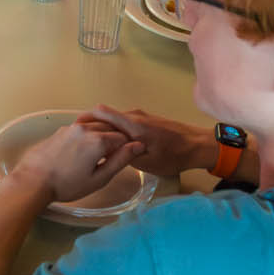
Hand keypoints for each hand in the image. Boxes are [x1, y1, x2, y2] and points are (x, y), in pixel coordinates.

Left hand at [8, 121, 142, 204]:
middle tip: (111, 157)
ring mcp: (72, 127)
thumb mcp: (99, 178)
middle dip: (115, 139)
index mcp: (99, 140)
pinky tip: (83, 151)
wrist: (33, 181)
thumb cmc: (67, 185)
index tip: (123, 159)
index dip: (127, 148)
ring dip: (102, 135)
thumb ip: (120, 160)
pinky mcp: (61, 130)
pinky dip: (88, 134)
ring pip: (96, 125)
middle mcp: (86, 128)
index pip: (124, 137)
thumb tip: (138, 146)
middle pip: (110, 128)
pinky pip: (82, 127)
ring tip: (98, 154)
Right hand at [80, 106, 212, 177]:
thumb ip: (124, 154)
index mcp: (132, 124)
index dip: (86, 118)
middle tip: (82, 142)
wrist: (198, 146)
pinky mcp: (147, 120)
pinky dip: (116, 130)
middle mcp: (134, 115)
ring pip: (115, 120)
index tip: (75, 131)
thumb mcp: (147, 162)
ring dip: (105, 130)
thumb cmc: (173, 156)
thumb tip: (106, 150)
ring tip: (96, 145)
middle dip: (92, 126)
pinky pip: (125, 122)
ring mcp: (141, 116)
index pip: (102, 112)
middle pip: (106, 115)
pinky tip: (115, 144)